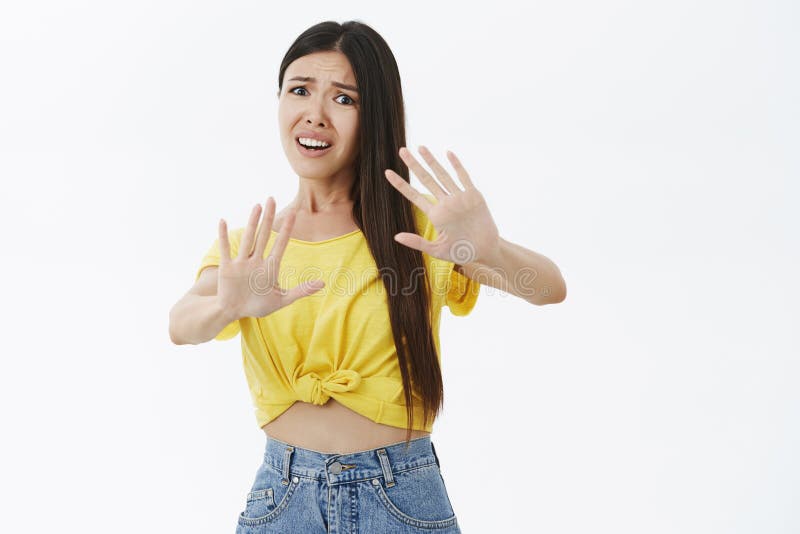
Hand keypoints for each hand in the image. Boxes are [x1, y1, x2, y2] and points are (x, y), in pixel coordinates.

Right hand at [216, 197, 324, 319]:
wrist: (233, 311)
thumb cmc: (257, 305)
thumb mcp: (281, 299)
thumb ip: (301, 291)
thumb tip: (323, 284)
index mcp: (270, 267)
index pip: (281, 245)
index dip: (287, 230)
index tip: (294, 213)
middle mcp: (257, 261)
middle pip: (264, 235)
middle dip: (269, 218)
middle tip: (272, 198)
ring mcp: (242, 263)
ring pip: (248, 238)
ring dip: (252, 222)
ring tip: (257, 206)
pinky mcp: (227, 268)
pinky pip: (226, 250)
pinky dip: (224, 236)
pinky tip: (223, 221)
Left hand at [384, 146, 499, 264]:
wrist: (485, 250)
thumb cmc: (462, 252)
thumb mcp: (437, 250)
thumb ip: (417, 242)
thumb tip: (395, 236)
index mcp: (435, 215)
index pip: (414, 196)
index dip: (400, 184)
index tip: (387, 172)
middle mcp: (445, 203)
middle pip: (425, 180)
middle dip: (413, 165)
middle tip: (402, 150)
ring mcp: (458, 198)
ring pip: (442, 175)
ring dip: (431, 161)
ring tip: (420, 147)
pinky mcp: (473, 196)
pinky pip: (463, 178)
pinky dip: (456, 165)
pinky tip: (448, 153)